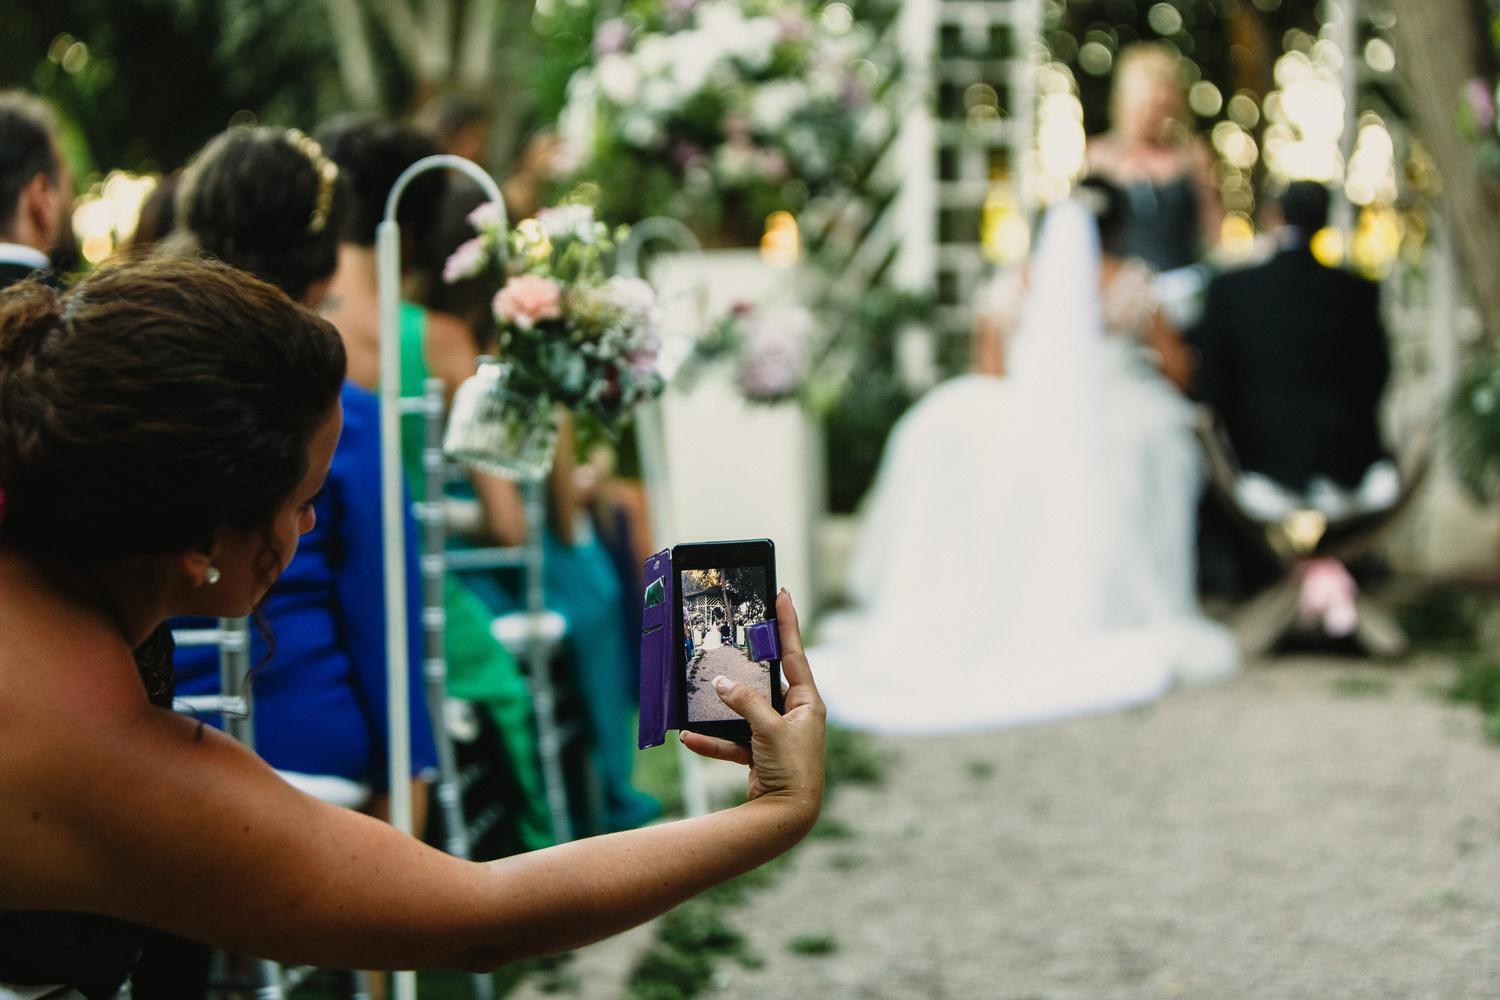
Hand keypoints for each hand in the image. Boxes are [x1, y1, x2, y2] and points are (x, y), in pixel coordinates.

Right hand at [682, 591, 825, 813]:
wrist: (787, 817)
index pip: (795, 654)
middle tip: (731, 638)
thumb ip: (746, 703)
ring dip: (722, 710)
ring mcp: (776, 734)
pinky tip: (691, 738)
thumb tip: (722, 682)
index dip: (787, 625)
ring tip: (701, 694)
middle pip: (765, 681)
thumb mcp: (770, 730)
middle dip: (744, 668)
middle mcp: (794, 715)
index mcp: (807, 703)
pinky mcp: (760, 753)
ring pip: (744, 711)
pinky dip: (714, 740)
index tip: (782, 595)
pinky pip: (733, 740)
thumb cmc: (791, 770)